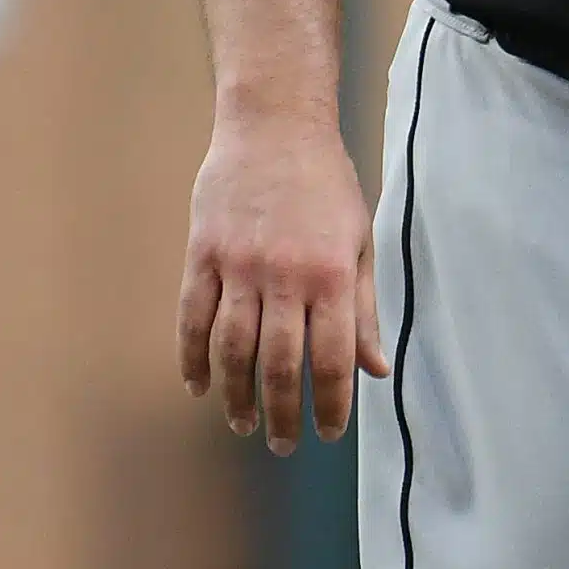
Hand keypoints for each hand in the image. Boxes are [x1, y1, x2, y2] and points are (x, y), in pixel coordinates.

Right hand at [179, 106, 388, 453]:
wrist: (275, 124)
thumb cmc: (327, 184)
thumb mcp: (360, 242)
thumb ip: (364, 310)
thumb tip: (376, 371)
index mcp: (331, 275)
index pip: (332, 359)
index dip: (330, 404)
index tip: (328, 433)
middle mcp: (285, 276)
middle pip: (278, 364)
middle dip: (281, 414)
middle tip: (284, 444)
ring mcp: (238, 265)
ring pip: (232, 348)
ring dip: (235, 395)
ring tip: (241, 423)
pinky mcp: (203, 253)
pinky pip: (192, 318)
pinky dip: (192, 356)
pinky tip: (198, 385)